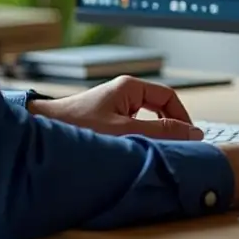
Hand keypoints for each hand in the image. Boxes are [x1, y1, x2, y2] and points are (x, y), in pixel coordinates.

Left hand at [28, 75, 202, 140]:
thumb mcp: (126, 131)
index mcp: (130, 87)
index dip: (182, 117)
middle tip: (177, 147)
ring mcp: (115, 105)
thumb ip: (161, 132)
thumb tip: (192, 133)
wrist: (45, 130)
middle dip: (170, 127)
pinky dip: (141, 138)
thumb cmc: (78, 126)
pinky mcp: (107, 119)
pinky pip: (134, 126)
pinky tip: (138, 152)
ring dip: (154, 135)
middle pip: (160, 107)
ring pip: (147, 119)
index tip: (190, 138)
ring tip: (158, 151)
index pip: (169, 97)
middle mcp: (124, 92)